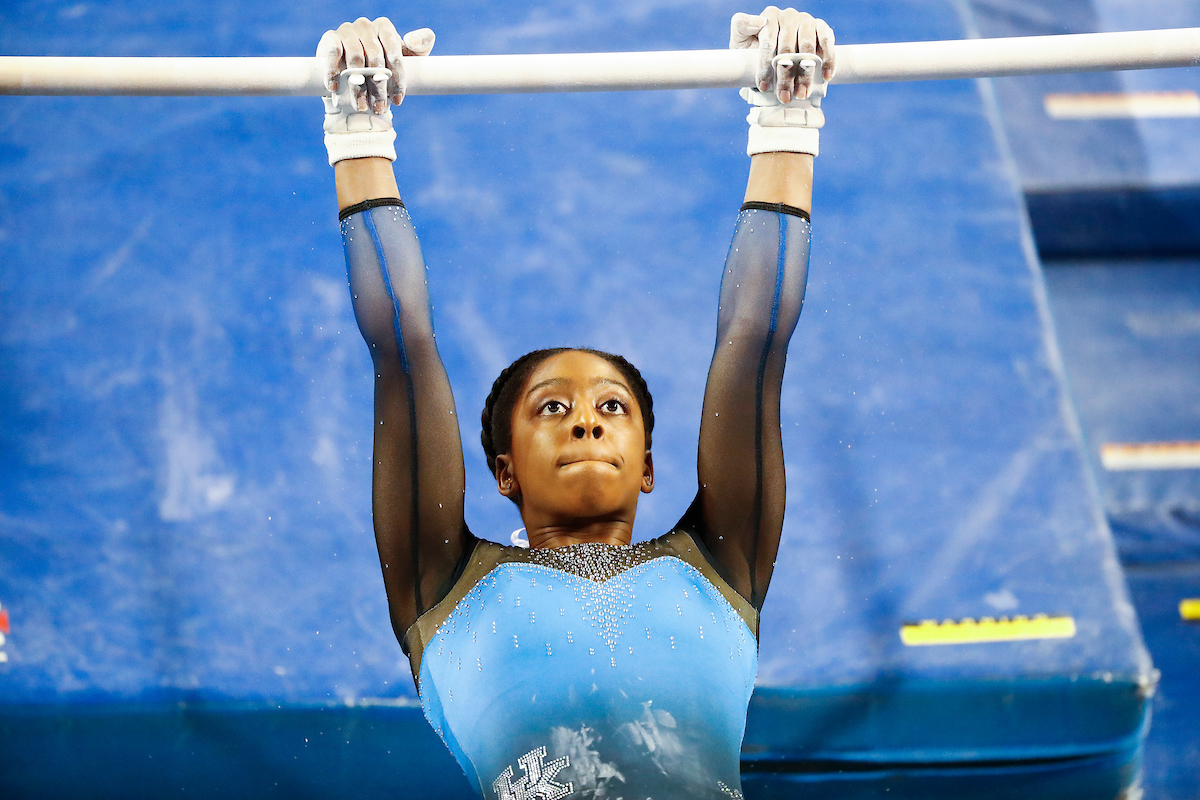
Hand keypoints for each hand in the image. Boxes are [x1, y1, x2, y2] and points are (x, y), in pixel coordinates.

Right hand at [316, 17, 434, 113]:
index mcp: (385, 28)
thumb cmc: (386, 66)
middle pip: (375, 59)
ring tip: (361, 106)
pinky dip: (333, 72)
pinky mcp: (330, 38)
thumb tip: (411, 40)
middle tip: (380, 108)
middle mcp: (366, 26)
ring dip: (358, 87)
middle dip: (378, 88)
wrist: (353, 73)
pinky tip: (335, 88)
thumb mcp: (409, 56)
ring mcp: (347, 30)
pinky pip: (333, 53)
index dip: (397, 78)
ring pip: (356, 60)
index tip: (398, 100)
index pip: (394, 53)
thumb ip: (421, 44)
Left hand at [730, 7, 834, 103]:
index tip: (763, 87)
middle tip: (784, 97)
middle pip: (788, 49)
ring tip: (801, 94)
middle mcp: (788, 16)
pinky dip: (829, 60)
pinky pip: (827, 41)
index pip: (768, 43)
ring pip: (807, 49)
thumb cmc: (752, 48)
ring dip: (805, 74)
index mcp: (769, 16)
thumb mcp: (740, 38)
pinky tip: (827, 76)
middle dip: (785, 76)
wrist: (769, 52)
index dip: (765, 66)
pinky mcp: (821, 27)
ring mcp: (806, 20)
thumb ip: (742, 25)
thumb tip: (760, 22)